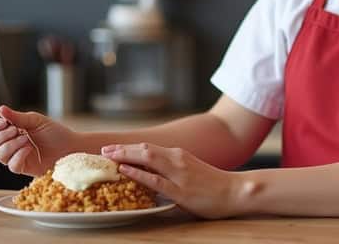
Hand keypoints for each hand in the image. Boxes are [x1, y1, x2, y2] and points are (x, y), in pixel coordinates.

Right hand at [0, 105, 76, 175]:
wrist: (71, 147)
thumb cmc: (55, 133)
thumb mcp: (36, 120)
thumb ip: (17, 117)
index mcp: (7, 130)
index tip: (1, 122)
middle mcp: (7, 144)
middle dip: (0, 136)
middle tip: (16, 130)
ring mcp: (14, 157)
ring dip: (12, 145)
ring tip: (27, 139)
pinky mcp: (22, 168)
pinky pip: (12, 166)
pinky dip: (19, 155)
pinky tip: (30, 149)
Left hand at [102, 143, 244, 218]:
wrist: (235, 191)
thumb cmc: (214, 184)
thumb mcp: (191, 171)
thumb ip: (172, 171)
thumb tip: (152, 176)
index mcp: (179, 155)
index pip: (149, 147)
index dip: (129, 148)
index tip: (112, 150)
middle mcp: (177, 159)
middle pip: (144, 149)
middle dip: (122, 149)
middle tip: (103, 150)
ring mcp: (178, 173)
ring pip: (146, 158)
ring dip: (125, 156)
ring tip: (108, 157)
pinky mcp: (180, 190)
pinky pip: (154, 180)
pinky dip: (137, 173)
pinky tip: (125, 170)